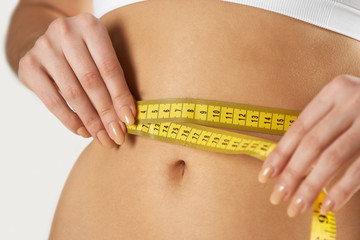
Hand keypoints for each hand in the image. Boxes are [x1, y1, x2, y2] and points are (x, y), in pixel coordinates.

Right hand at [18, 13, 135, 147]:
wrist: (49, 44)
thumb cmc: (85, 54)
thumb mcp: (100, 55)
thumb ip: (114, 79)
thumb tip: (128, 116)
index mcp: (90, 26)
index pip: (110, 68)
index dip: (121, 97)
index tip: (129, 120)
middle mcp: (65, 32)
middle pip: (91, 81)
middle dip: (107, 113)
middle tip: (117, 135)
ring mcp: (44, 48)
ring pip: (72, 93)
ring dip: (90, 121)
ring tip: (102, 137)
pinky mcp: (29, 65)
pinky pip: (52, 100)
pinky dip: (70, 120)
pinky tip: (83, 131)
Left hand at [257, 74, 359, 216]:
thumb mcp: (343, 106)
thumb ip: (320, 126)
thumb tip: (286, 162)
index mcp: (334, 92)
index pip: (299, 127)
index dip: (280, 153)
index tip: (265, 175)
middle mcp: (351, 101)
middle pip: (312, 144)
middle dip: (291, 173)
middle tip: (277, 197)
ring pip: (332, 157)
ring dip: (311, 186)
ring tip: (297, 206)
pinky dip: (342, 189)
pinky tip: (328, 205)